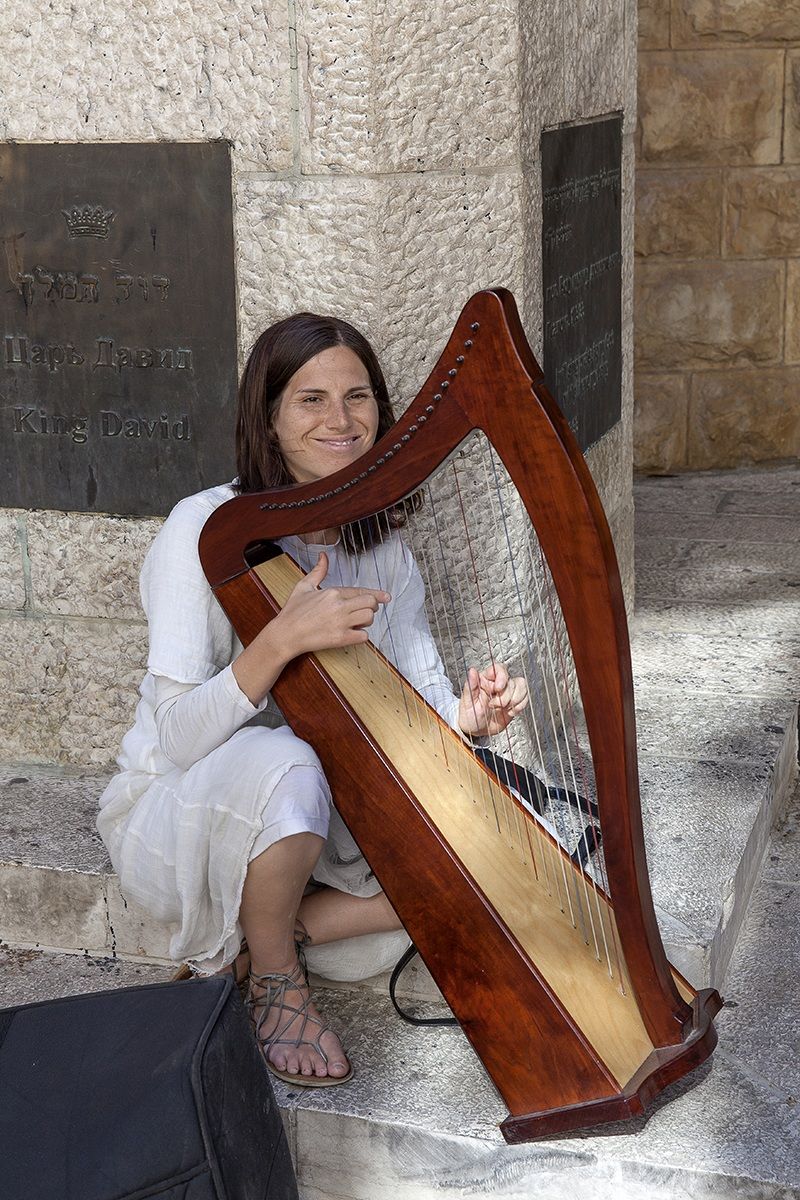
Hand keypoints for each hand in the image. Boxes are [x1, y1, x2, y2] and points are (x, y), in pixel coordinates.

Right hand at [233, 552, 389, 705]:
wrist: (285, 634)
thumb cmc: (292, 611)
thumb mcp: (304, 586)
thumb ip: (318, 571)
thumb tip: (324, 555)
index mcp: (333, 592)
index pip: (361, 591)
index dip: (377, 594)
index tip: (386, 597)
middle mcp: (339, 606)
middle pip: (370, 603)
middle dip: (372, 607)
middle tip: (366, 611)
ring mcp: (340, 623)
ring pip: (369, 618)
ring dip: (366, 621)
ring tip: (356, 622)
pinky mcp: (340, 639)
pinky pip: (363, 636)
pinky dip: (361, 636)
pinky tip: (352, 634)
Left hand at [457, 662, 528, 737]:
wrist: (477, 730)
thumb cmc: (469, 715)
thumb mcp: (467, 702)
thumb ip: (470, 686)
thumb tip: (472, 671)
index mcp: (485, 680)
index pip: (498, 668)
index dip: (502, 677)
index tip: (498, 689)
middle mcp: (497, 684)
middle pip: (511, 680)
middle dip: (505, 695)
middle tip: (495, 705)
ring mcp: (507, 693)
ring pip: (521, 686)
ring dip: (515, 699)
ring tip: (504, 708)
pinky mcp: (514, 702)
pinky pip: (525, 697)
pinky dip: (520, 705)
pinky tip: (510, 712)